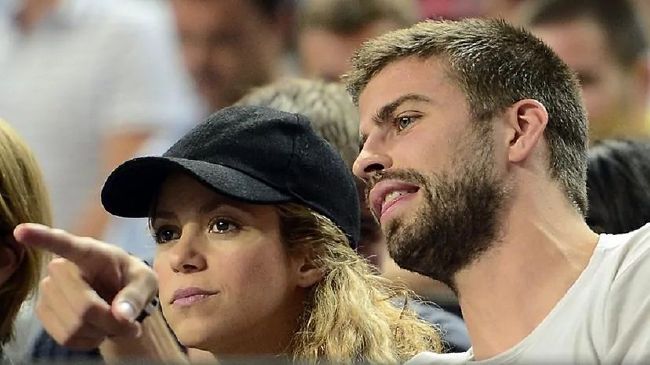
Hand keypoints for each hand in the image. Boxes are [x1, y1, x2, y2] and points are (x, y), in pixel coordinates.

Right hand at [14, 223, 157, 349]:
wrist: (118, 297)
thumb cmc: (131, 281)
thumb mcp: (146, 282)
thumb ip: (137, 296)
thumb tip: (122, 314)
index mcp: (89, 252)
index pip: (64, 244)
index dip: (42, 238)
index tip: (21, 231)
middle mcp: (62, 268)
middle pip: (85, 307)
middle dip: (112, 322)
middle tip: (129, 323)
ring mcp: (48, 290)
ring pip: (75, 327)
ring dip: (101, 332)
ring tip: (113, 322)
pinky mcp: (44, 311)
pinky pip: (67, 338)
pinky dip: (88, 341)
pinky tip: (97, 328)